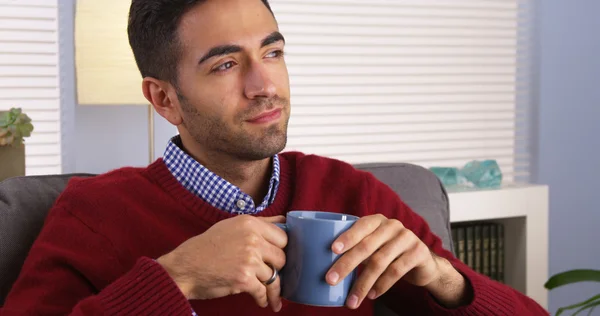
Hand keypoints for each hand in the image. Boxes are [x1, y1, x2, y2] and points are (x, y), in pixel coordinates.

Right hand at [156, 215, 286, 311]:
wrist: (185, 267)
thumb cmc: (206, 246)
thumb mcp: (232, 225)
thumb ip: (260, 222)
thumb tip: (283, 219)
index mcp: (250, 224)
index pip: (282, 237)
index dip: (280, 248)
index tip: (276, 256)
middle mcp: (252, 239)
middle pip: (282, 257)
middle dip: (277, 268)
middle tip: (271, 274)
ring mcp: (249, 260)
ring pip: (275, 277)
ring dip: (273, 289)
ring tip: (272, 296)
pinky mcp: (244, 279)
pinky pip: (263, 291)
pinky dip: (263, 299)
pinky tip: (261, 301)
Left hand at [326, 214, 466, 308]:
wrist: (421, 261)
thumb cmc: (387, 252)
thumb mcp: (373, 246)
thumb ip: (355, 249)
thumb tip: (324, 265)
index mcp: (376, 221)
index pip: (360, 226)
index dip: (346, 237)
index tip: (332, 250)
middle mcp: (392, 225)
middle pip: (366, 246)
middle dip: (346, 265)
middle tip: (331, 280)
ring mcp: (406, 237)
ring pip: (380, 262)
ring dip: (363, 283)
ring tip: (352, 300)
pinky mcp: (418, 252)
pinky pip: (396, 271)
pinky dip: (382, 285)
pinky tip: (372, 295)